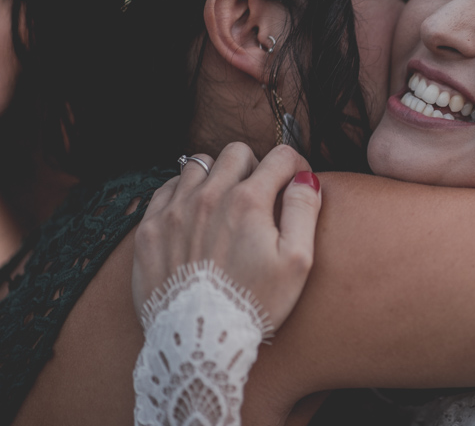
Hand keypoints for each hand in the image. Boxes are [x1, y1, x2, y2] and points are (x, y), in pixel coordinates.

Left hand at [132, 142, 320, 330]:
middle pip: (237, 152)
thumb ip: (304, 210)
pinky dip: (183, 192)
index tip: (297, 183)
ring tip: (225, 203)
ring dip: (217, 176)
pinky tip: (195, 214)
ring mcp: (175, 211)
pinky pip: (166, 188)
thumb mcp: (297, 262)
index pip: (280, 157)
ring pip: (199, 164)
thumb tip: (305, 178)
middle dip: (256, 166)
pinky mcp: (150, 229)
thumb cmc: (254, 303)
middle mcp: (209, 196)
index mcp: (249, 202)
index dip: (296, 166)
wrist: (199, 342)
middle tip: (261, 195)